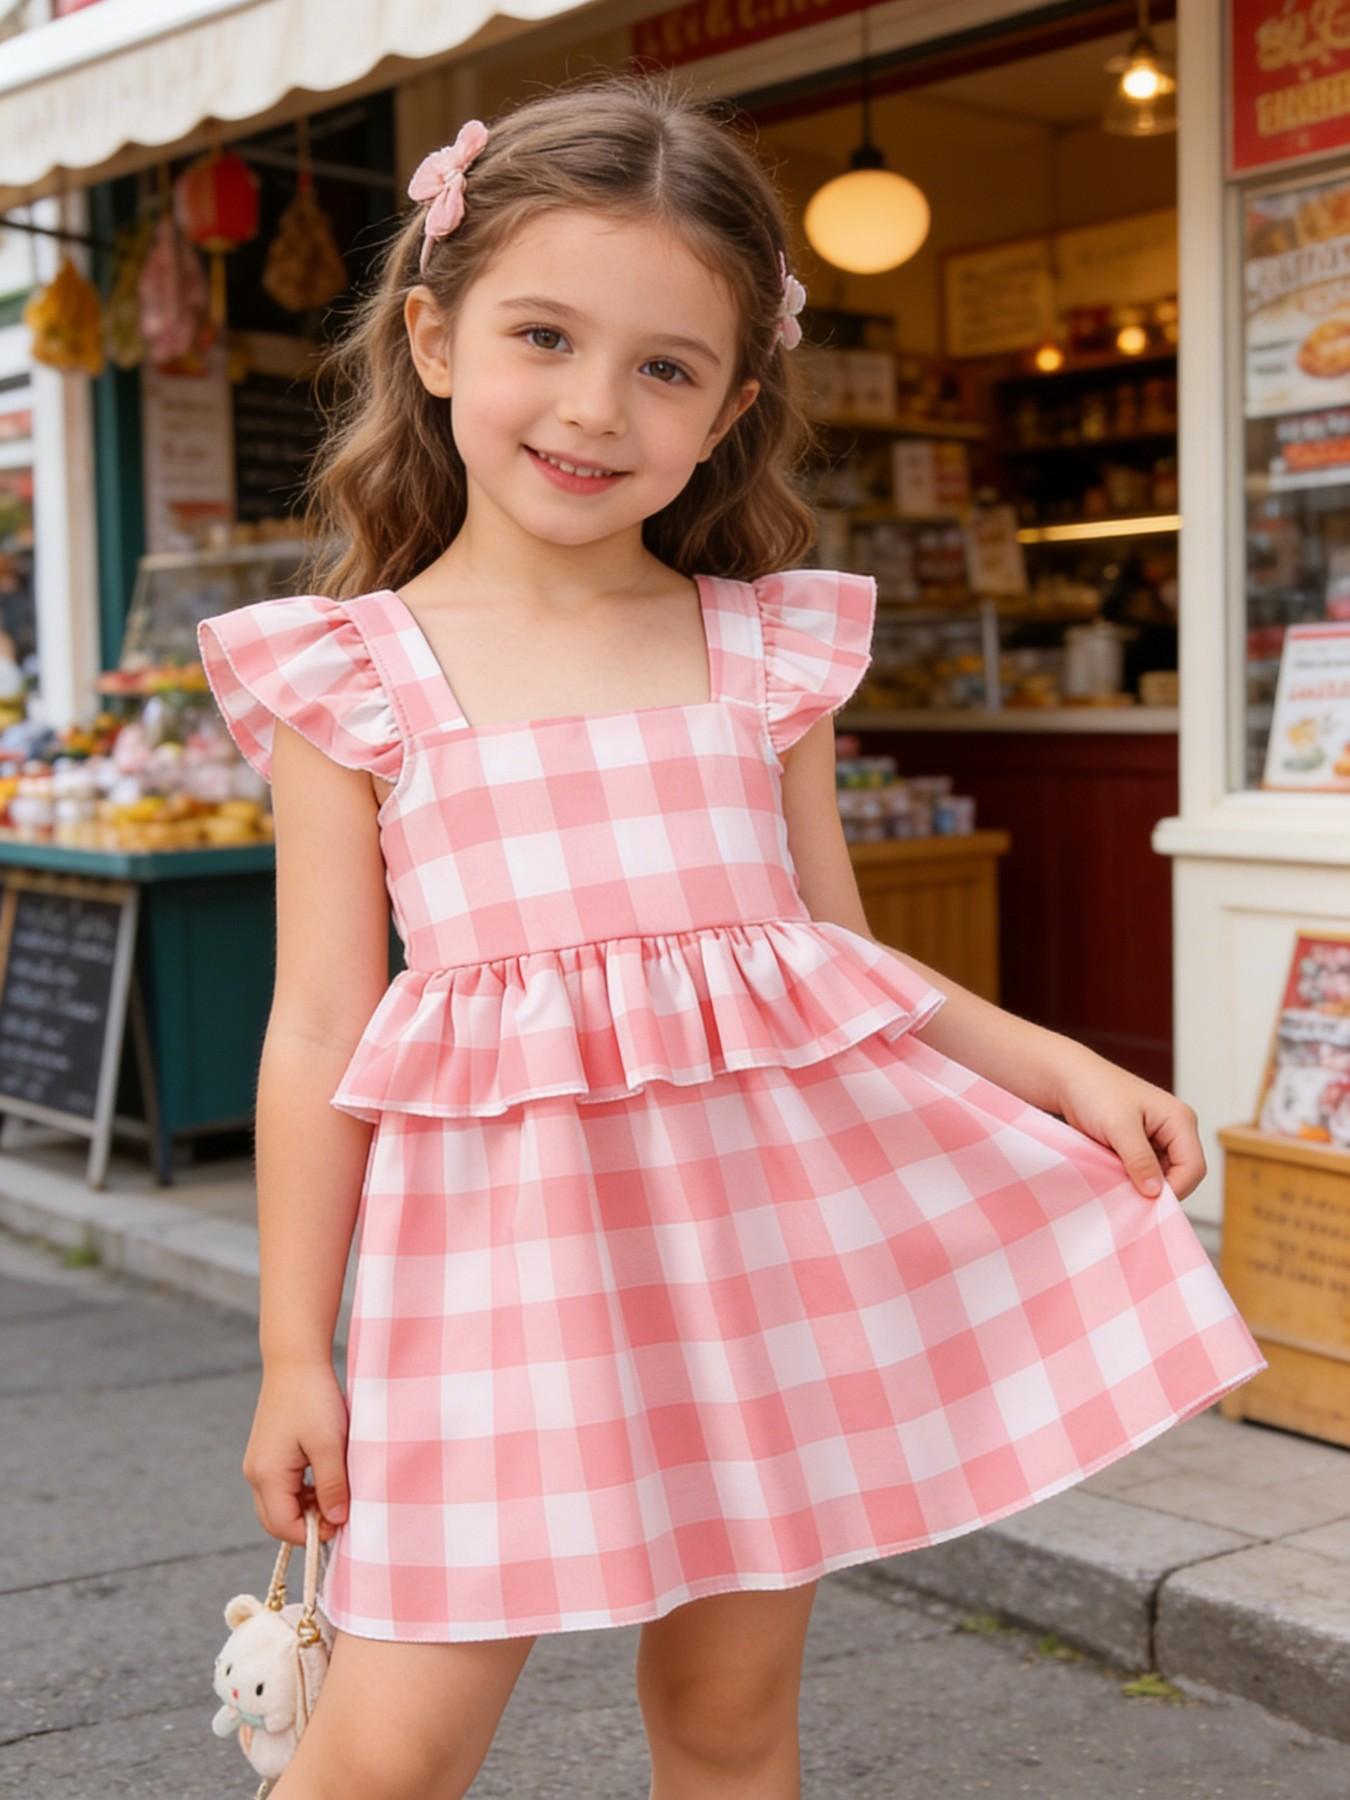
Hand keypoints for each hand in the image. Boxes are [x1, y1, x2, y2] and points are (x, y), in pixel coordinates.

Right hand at [242, 1359, 350, 1545]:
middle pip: (276, 1521)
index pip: (283, 1526)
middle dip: (307, 1525)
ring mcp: (258, 1464)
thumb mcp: (330, 1445)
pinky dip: (300, 1493)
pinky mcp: (266, 1454)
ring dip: (305, 1508)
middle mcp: (255, 1474)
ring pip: (278, 1505)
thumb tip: (336, 1522)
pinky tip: (323, 1477)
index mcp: (267, 1475)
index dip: (312, 1534)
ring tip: (334, 1491)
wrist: (295, 1360)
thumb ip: (332, 1487)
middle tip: (338, 1510)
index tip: (341, 1522)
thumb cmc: (313, 1399)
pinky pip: (280, 1488)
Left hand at [1053, 1047, 1205, 1201]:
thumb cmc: (1094, 1091)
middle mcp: (1175, 1129)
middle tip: (1130, 1197)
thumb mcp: (1118, 1127)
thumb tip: (1155, 1192)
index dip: (1174, 1189)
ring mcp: (1159, 1137)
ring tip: (1119, 1183)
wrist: (1067, 1078)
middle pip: (1182, 1174)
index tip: (1145, 1203)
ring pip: (1163, 1175)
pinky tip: (1115, 1177)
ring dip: (1143, 1184)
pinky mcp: (1141, 1144)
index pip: (1193, 1168)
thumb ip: (1140, 1159)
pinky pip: (1146, 1171)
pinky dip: (1133, 1178)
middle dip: (1159, 1188)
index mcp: (1180, 1120)